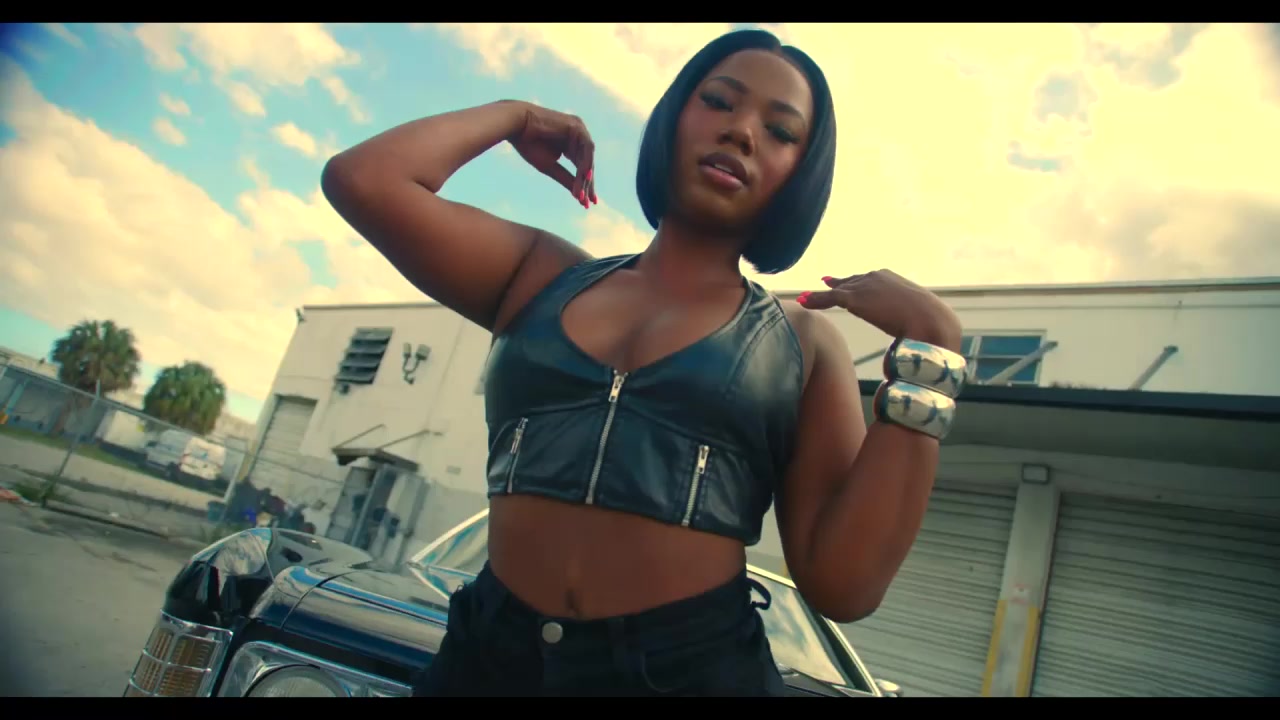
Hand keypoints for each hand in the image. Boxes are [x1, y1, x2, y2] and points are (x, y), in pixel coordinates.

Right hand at [507, 103, 597, 208]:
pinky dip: (586, 164)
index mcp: (571, 144)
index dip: (584, 185)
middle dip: (588, 184)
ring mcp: (579, 129)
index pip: (581, 167)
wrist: (516, 125)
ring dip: (585, 177)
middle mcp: (577, 136)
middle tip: (588, 202)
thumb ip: (566, 178)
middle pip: (587, 163)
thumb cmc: (529, 145)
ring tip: (582, 194)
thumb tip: (579, 196)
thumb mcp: (550, 166)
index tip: (586, 203)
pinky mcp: (577, 126)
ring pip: (588, 158)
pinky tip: (585, 178)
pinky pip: (586, 148)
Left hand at [797, 270, 962, 351]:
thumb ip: (907, 318)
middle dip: (836, 286)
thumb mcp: (917, 315)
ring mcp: (864, 286)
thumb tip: (911, 336)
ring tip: (805, 297)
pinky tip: (803, 301)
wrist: (931, 320)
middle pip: (849, 282)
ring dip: (820, 296)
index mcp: (891, 278)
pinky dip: (815, 300)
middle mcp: (875, 277)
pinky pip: (829, 298)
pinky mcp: (855, 298)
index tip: (839, 284)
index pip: (867, 280)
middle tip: (823, 285)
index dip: (852, 284)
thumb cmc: (931, 323)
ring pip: (837, 290)